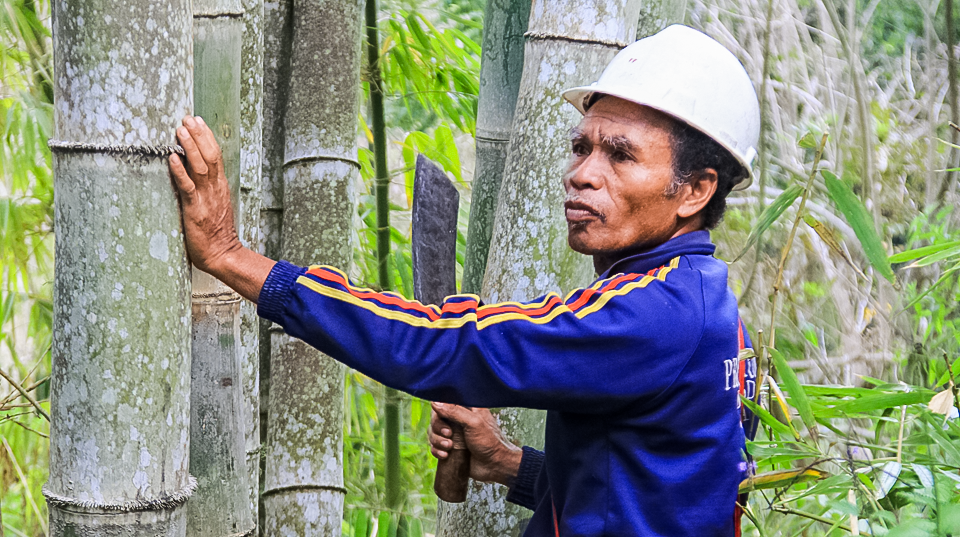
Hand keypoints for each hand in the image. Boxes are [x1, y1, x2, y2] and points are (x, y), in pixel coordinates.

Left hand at [168, 115, 241, 274]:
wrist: (223, 253)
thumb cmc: (217, 232)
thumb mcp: (216, 204)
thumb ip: (208, 188)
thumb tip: (195, 171)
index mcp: (220, 186)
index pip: (216, 155)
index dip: (207, 136)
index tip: (198, 121)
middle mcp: (215, 189)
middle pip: (210, 156)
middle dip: (199, 135)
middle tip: (188, 118)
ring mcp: (206, 199)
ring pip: (200, 167)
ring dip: (190, 147)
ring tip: (181, 130)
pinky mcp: (196, 210)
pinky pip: (188, 188)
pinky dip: (180, 172)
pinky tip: (172, 159)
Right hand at [429, 403, 522, 486]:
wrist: (495, 466)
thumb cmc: (490, 442)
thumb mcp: (473, 423)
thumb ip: (454, 411)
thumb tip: (435, 403)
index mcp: (467, 408)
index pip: (445, 402)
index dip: (440, 409)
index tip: (444, 418)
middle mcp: (459, 420)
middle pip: (436, 418)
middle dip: (438, 428)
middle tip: (449, 435)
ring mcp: (454, 434)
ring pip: (433, 432)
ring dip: (437, 440)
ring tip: (450, 447)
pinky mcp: (450, 448)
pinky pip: (435, 446)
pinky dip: (437, 450)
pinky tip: (446, 455)